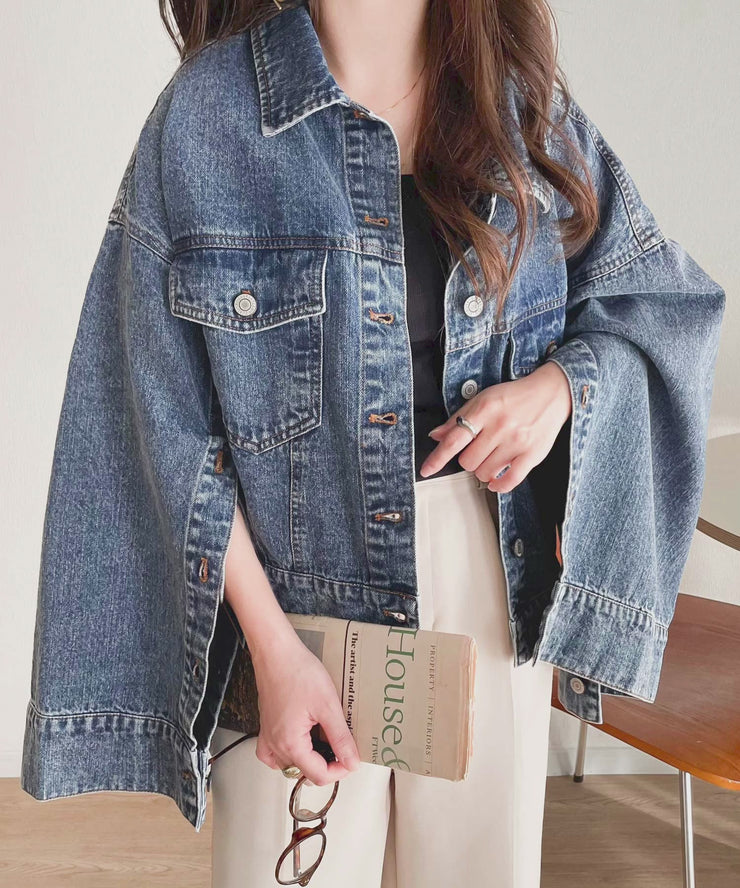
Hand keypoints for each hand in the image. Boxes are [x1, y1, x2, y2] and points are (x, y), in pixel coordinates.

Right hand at [251, 631, 361, 785]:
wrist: (277, 652)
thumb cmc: (298, 672)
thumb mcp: (328, 706)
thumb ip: (341, 739)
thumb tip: (352, 762)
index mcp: (290, 744)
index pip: (318, 776)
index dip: (340, 770)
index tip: (351, 758)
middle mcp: (275, 745)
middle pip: (304, 771)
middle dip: (326, 763)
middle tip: (341, 744)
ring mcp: (268, 736)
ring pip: (290, 764)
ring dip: (309, 758)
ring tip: (324, 739)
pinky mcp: (266, 727)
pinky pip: (272, 754)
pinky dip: (286, 754)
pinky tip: (298, 743)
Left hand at [420, 361, 571, 492]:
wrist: (552, 393)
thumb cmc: (514, 397)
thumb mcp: (483, 399)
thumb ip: (458, 419)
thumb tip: (435, 436)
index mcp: (485, 410)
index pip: (454, 440)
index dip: (437, 458)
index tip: (426, 470)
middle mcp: (500, 427)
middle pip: (468, 461)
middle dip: (468, 460)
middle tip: (478, 450)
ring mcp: (517, 442)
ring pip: (485, 473)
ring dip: (483, 471)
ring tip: (491, 458)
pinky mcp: (533, 455)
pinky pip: (509, 481)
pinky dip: (499, 485)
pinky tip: (497, 479)